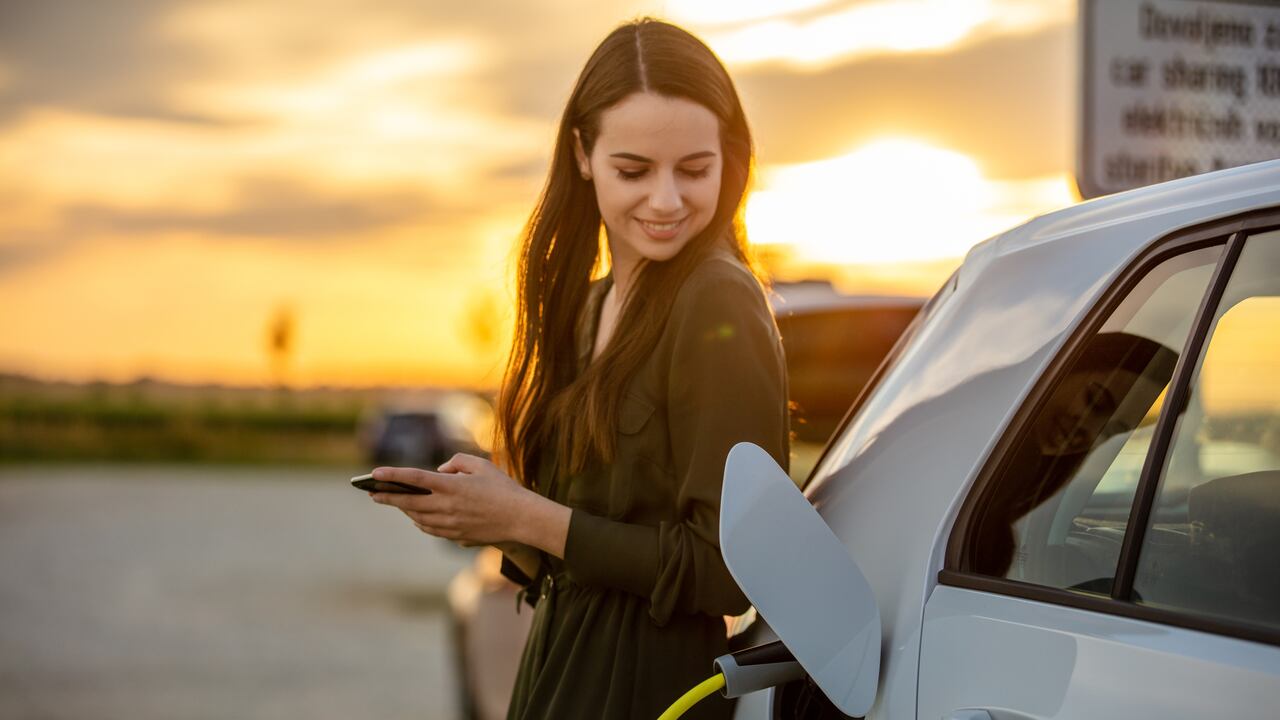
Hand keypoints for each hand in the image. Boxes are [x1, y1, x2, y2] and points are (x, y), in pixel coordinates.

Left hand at [368, 454, 565, 551]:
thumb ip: (456, 462)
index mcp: (451, 486)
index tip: (373, 473)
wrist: (521, 518)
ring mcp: (450, 524)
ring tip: (393, 502)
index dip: (392, 476)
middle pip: (409, 503)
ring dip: (403, 510)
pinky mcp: (456, 536)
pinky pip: (430, 529)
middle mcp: (447, 507)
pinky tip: (416, 516)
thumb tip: (439, 471)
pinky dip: (419, 521)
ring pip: (417, 518)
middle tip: (371, 493)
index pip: (414, 479)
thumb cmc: (503, 488)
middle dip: (387, 497)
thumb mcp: (481, 465)